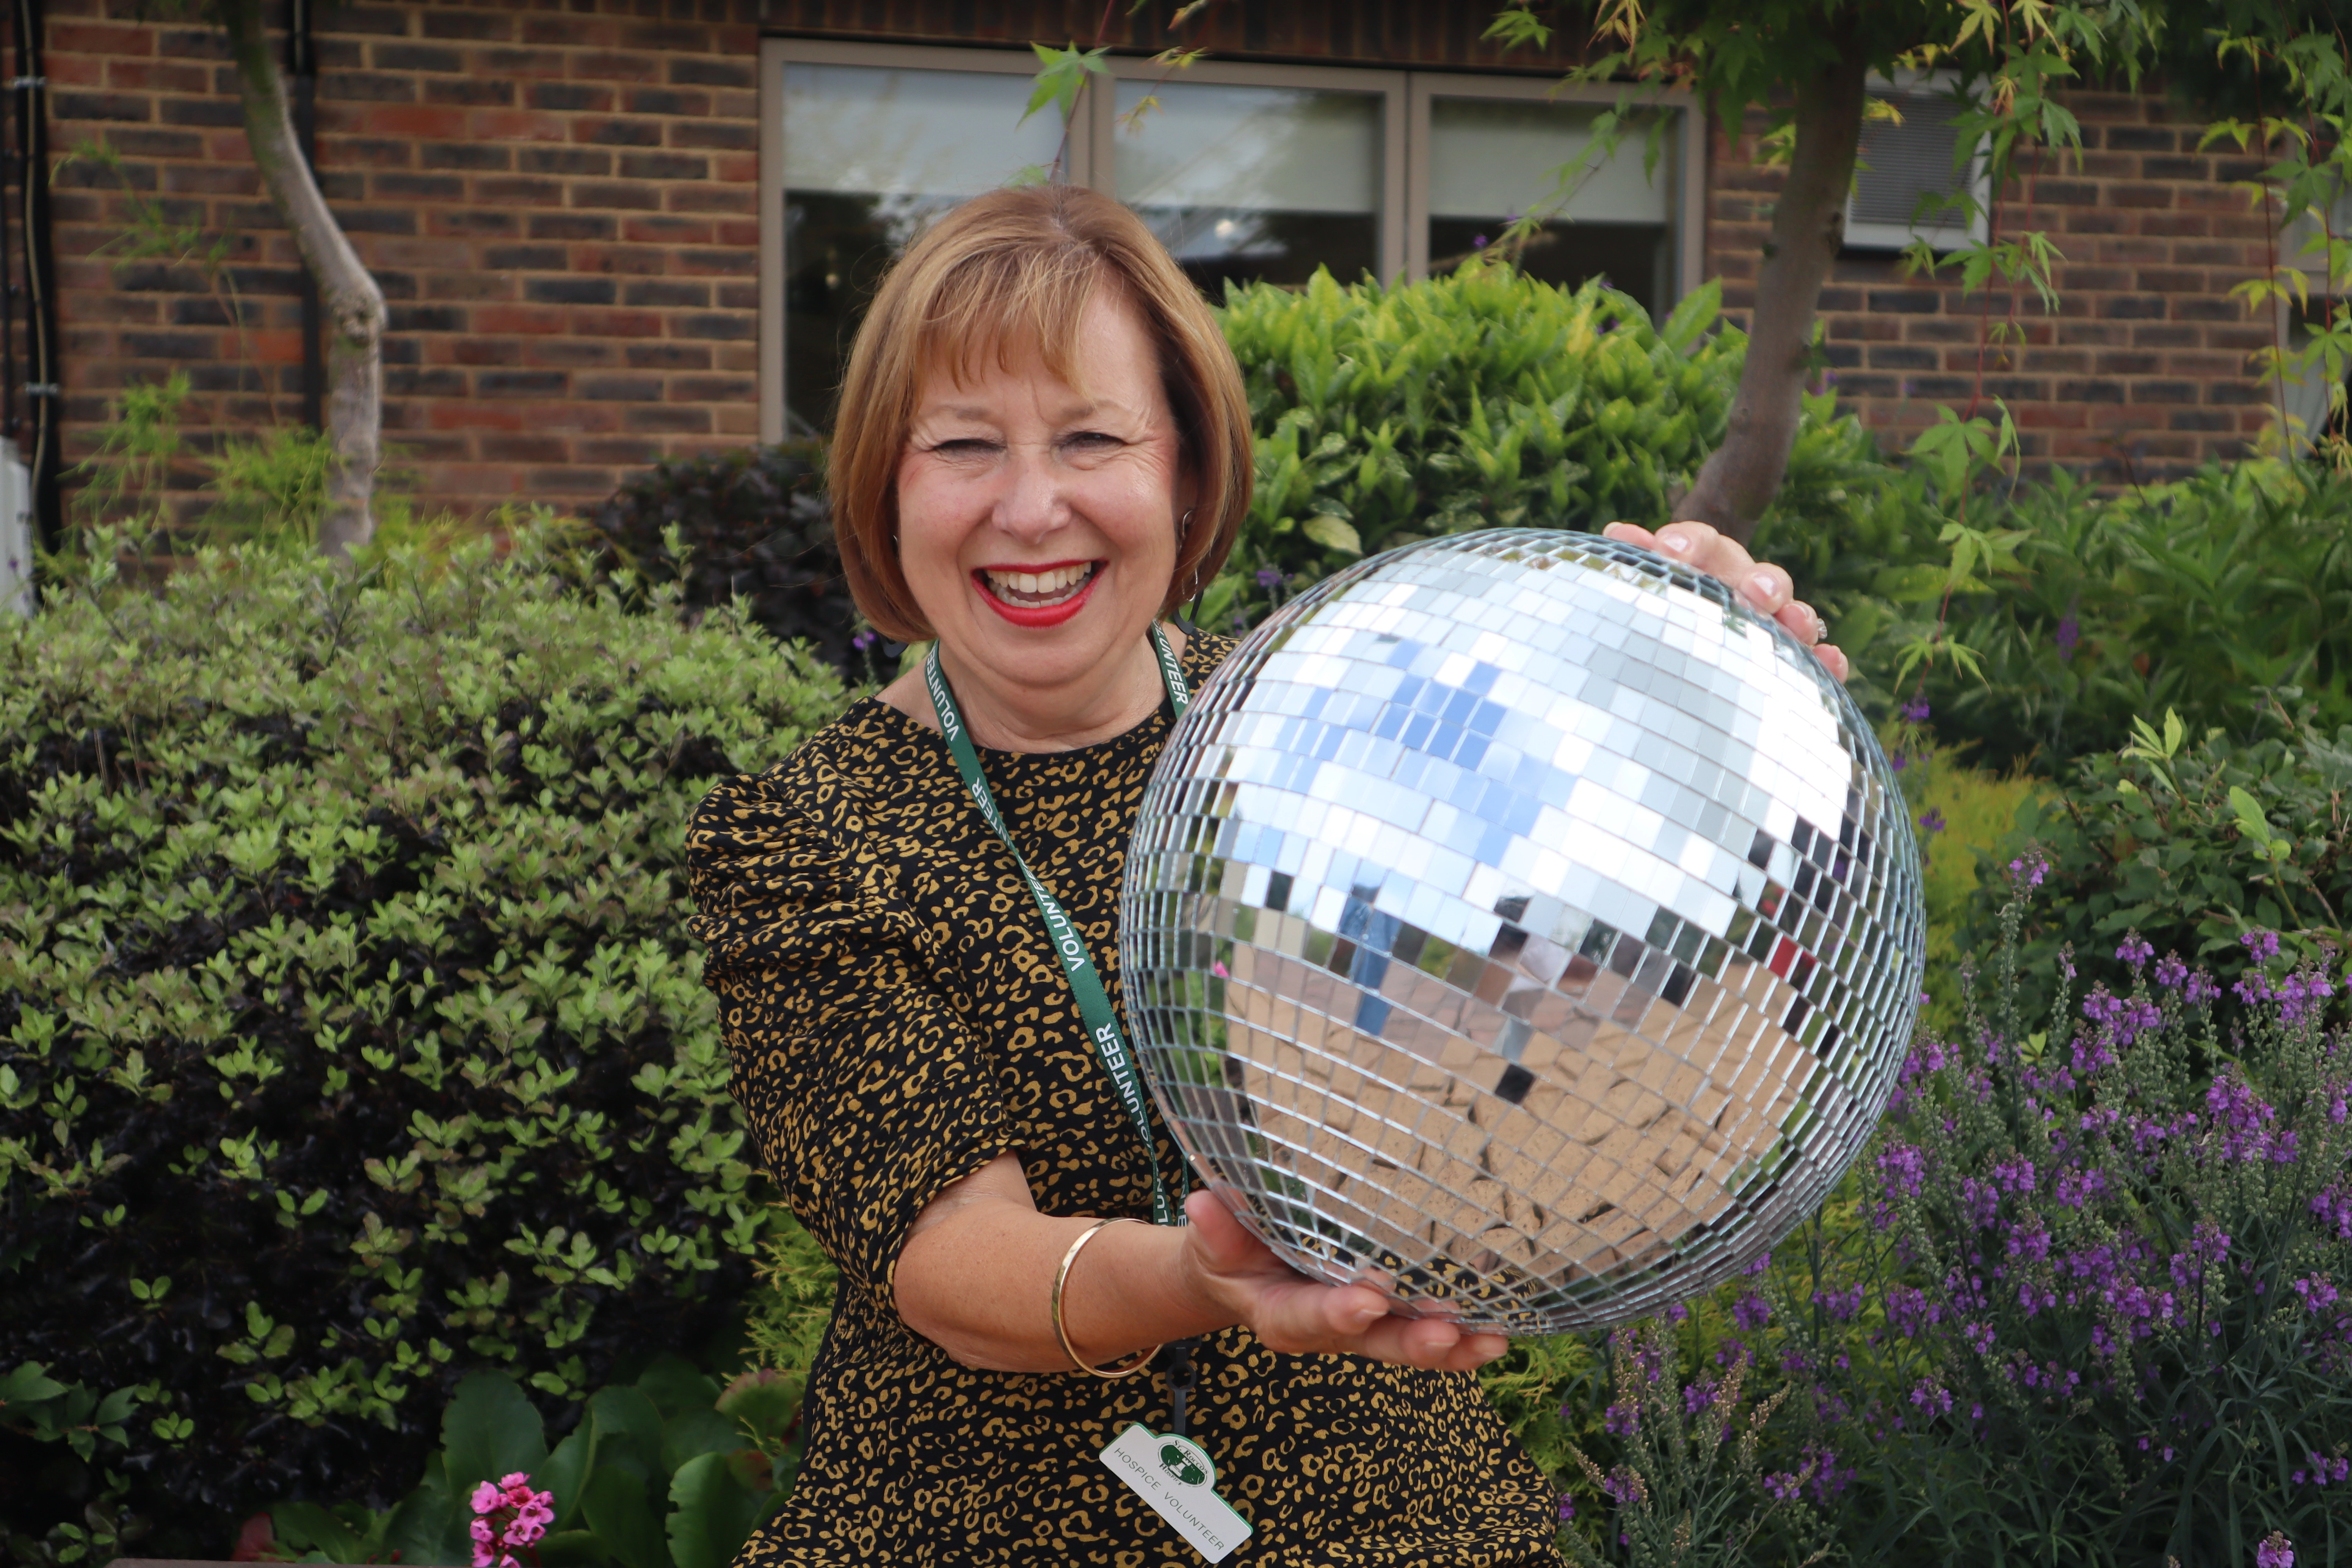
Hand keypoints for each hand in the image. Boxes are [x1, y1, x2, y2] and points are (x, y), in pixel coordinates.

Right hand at [1174, 1189, 1508, 1371]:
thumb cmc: (1230, 1253)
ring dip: (1451, 1346)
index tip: (1367, 1300)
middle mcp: (1327, 1328)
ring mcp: (1361, 1328)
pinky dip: (1463, 1340)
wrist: (1242, 1272)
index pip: (1306, 1318)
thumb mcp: (1214, 1241)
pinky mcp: (1387, 1319)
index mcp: (1281, 1312)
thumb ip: (1216, 1228)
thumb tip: (1205, 1201)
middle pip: (1371, 1343)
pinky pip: (1426, 1335)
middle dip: (1410, 1341)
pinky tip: (1500, 1336)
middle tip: (1444, 1333)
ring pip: (1407, 1344)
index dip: (1336, 1312)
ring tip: (1492, 1341)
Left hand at [1602, 520, 1849, 683]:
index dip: (1687, 543)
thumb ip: (1637, 566)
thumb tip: (1617, 533)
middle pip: (1759, 576)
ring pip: (1793, 613)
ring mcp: (1772, 624)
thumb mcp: (1644, 592)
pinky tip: (1831, 662)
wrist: (1668, 675)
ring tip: (1794, 624)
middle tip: (1754, 594)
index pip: (1700, 543)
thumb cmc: (1653, 621)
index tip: (1667, 551)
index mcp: (1702, 566)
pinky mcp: (1793, 662)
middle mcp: (1742, 588)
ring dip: (1797, 615)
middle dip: (1759, 581)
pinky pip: (1815, 659)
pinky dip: (1824, 660)